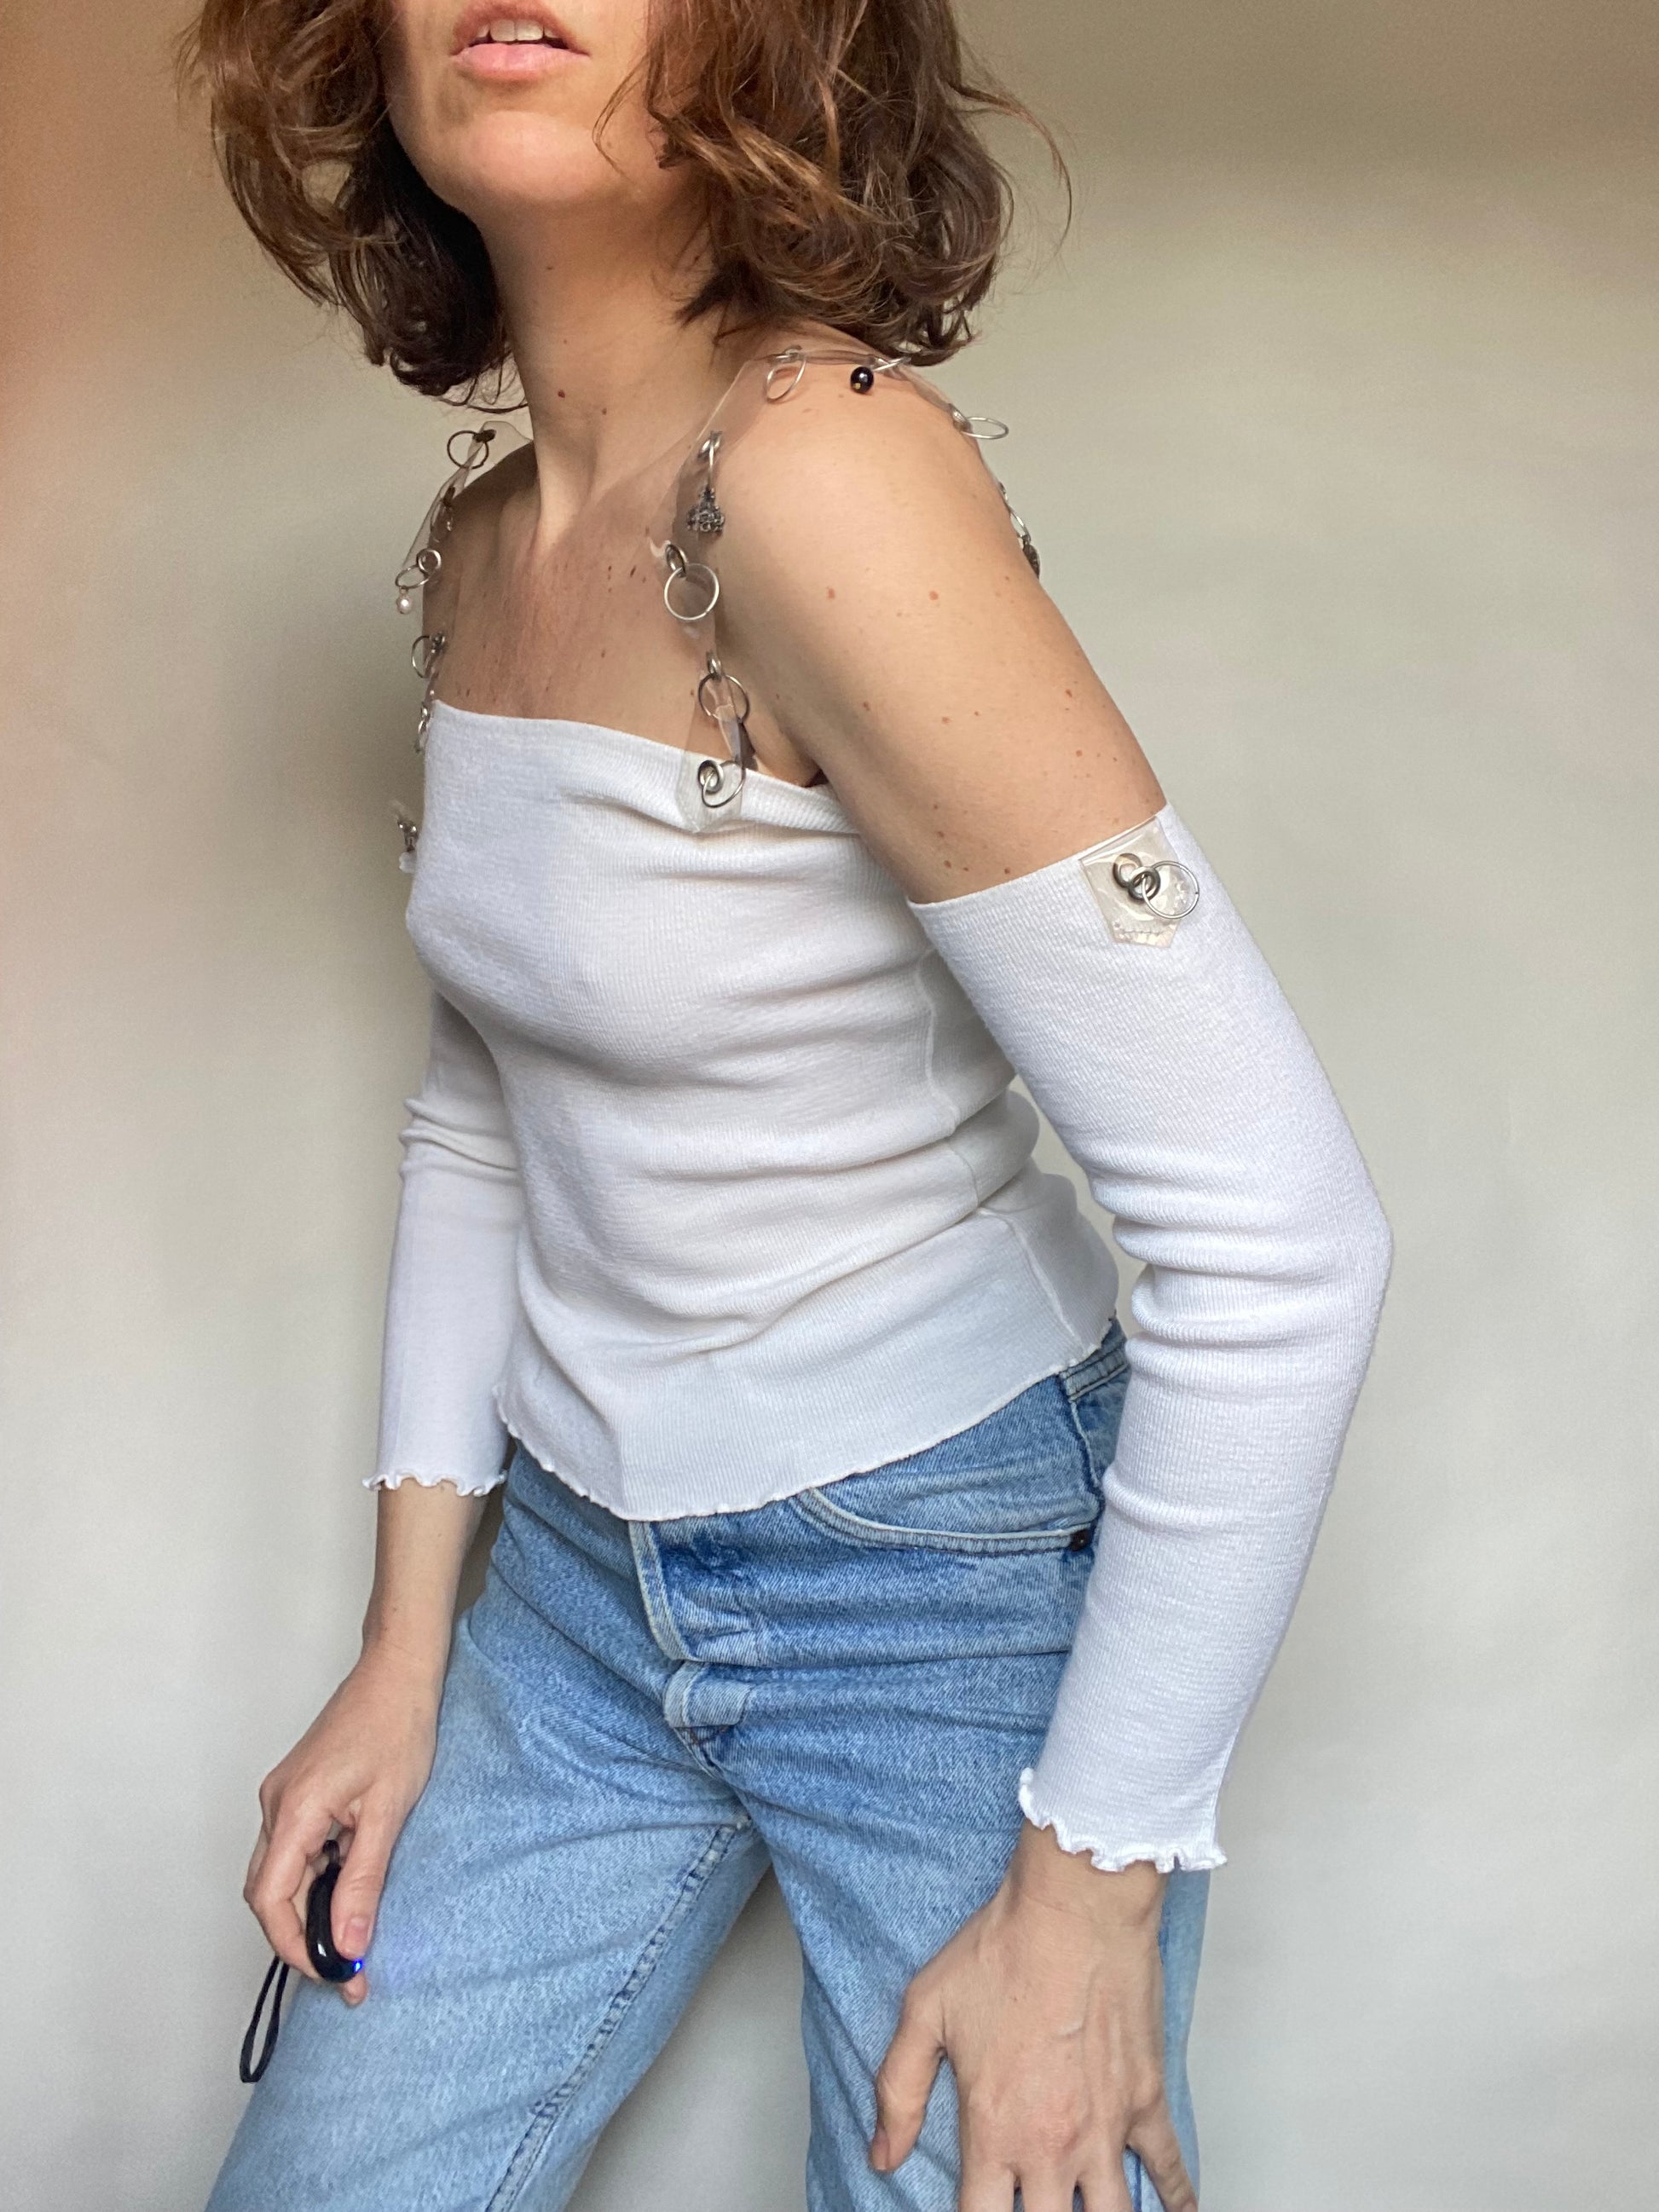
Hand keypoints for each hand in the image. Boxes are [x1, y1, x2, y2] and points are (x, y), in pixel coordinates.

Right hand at [243, 1645, 441, 2006]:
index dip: (295, 1947)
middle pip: (268, 1893)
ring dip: (310, 1909)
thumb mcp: (388, 1811)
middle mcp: (276, 1805)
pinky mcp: (298, 1792)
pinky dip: (317, 1878)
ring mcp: (283, 1797)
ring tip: (353, 1938)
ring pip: (280, 1873)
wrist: (399, 1672)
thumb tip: (348, 1944)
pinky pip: (295, 1850)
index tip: (335, 1973)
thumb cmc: (398, 1727)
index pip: (270, 1900)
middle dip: (302, 1937)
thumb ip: (363, 1881)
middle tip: (348, 1968)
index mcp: (294, 1809)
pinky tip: (350, 1890)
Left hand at [871, 1820, 1194, 2211]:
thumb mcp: (925, 2011)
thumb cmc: (1003, 1949)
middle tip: (1031, 2207)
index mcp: (992, 2130)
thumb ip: (897, 2090)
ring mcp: (1105, 2129)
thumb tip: (883, 2153)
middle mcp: (1051, 2145)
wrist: (1074, 1909)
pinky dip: (1179, 2199)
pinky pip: (1171, 2169)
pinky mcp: (1146, 2101)